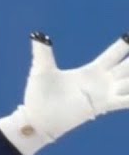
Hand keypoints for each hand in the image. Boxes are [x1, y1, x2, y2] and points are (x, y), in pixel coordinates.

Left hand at [0, 32, 128, 154]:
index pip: (115, 54)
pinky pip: (124, 101)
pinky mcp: (101, 106)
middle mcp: (102, 82)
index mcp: (92, 71)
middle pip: (128, 66)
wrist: (36, 119)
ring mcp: (104, 95)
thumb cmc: (39, 97)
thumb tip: (37, 35)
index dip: (126, 45)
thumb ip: (43, 53)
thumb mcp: (42, 71)